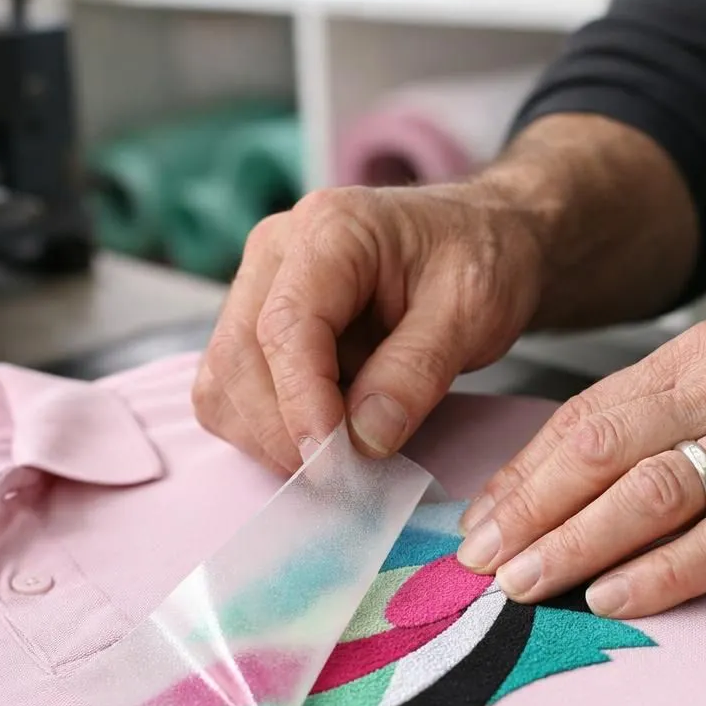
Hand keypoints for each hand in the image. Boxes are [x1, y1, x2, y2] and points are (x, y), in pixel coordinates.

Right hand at [192, 183, 544, 472]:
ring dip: (267, 435)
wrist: (482, 239)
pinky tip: (319, 437)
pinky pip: (230, 390)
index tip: (333, 459)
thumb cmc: (480, 261)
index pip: (285, 325)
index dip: (301, 402)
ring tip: (337, 456)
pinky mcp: (253, 324)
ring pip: (223, 380)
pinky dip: (263, 429)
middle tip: (342, 475)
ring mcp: (256, 286)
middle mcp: (274, 251)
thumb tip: (363, 440)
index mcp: (330, 230)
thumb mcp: (472, 311)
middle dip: (281, 431)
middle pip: (238, 357)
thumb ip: (417, 372)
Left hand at [455, 312, 705, 616]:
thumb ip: (666, 414)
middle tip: (477, 563)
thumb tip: (573, 475)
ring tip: (523, 587)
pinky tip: (616, 597)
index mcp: (698, 358)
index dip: (522, 474)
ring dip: (576, 544)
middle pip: (601, 450)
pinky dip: (665, 572)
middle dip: (528, 512)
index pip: (584, 416)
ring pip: (651, 493)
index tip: (477, 523)